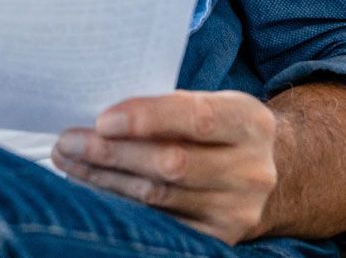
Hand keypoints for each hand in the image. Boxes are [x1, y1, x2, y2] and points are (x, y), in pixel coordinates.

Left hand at [52, 91, 278, 244]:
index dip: (146, 119)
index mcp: (251, 123)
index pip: (197, 118)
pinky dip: (120, 202)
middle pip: (171, 164)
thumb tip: (103, 115)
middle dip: (112, 153)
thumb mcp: (216, 106)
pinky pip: (159, 221)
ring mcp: (236, 210)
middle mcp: (250, 170)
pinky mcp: (219, 239)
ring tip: (70, 160)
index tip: (102, 119)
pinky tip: (94, 186)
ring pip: (158, 197)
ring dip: (105, 179)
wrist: (276, 176)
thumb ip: (172, 107)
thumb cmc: (225, 131)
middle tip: (68, 141)